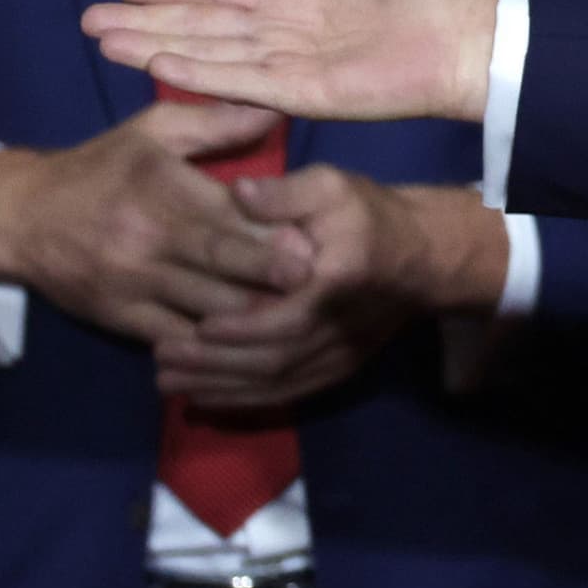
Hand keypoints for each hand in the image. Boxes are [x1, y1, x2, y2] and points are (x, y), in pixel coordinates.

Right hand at [0, 101, 310, 346]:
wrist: (21, 218)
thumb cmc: (100, 168)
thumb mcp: (151, 131)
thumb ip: (215, 122)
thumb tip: (275, 112)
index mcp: (160, 190)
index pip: (229, 217)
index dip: (275, 235)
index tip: (317, 244)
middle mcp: (148, 240)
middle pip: (226, 266)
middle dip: (276, 278)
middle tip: (322, 284)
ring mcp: (133, 284)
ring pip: (209, 309)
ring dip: (256, 316)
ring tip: (302, 317)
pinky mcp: (122, 318)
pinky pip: (178, 339)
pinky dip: (216, 344)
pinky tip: (252, 345)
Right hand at [83, 0, 499, 124]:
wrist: (479, 35)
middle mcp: (290, 31)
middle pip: (203, 25)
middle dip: (147, 23)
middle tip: (90, 21)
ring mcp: (295, 65)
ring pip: (210, 54)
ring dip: (156, 47)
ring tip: (104, 42)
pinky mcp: (307, 95)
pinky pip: (242, 83)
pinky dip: (200, 74)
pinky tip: (157, 66)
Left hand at [155, 168, 509, 414]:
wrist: (424, 254)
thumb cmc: (372, 215)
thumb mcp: (333, 186)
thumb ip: (285, 192)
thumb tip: (238, 192)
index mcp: (341, 280)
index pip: (290, 316)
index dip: (241, 329)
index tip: (194, 327)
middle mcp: (342, 326)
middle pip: (273, 358)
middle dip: (215, 365)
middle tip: (162, 360)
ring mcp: (342, 353)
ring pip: (276, 382)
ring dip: (220, 387)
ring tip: (168, 381)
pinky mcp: (339, 368)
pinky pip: (288, 393)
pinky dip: (243, 400)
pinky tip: (205, 398)